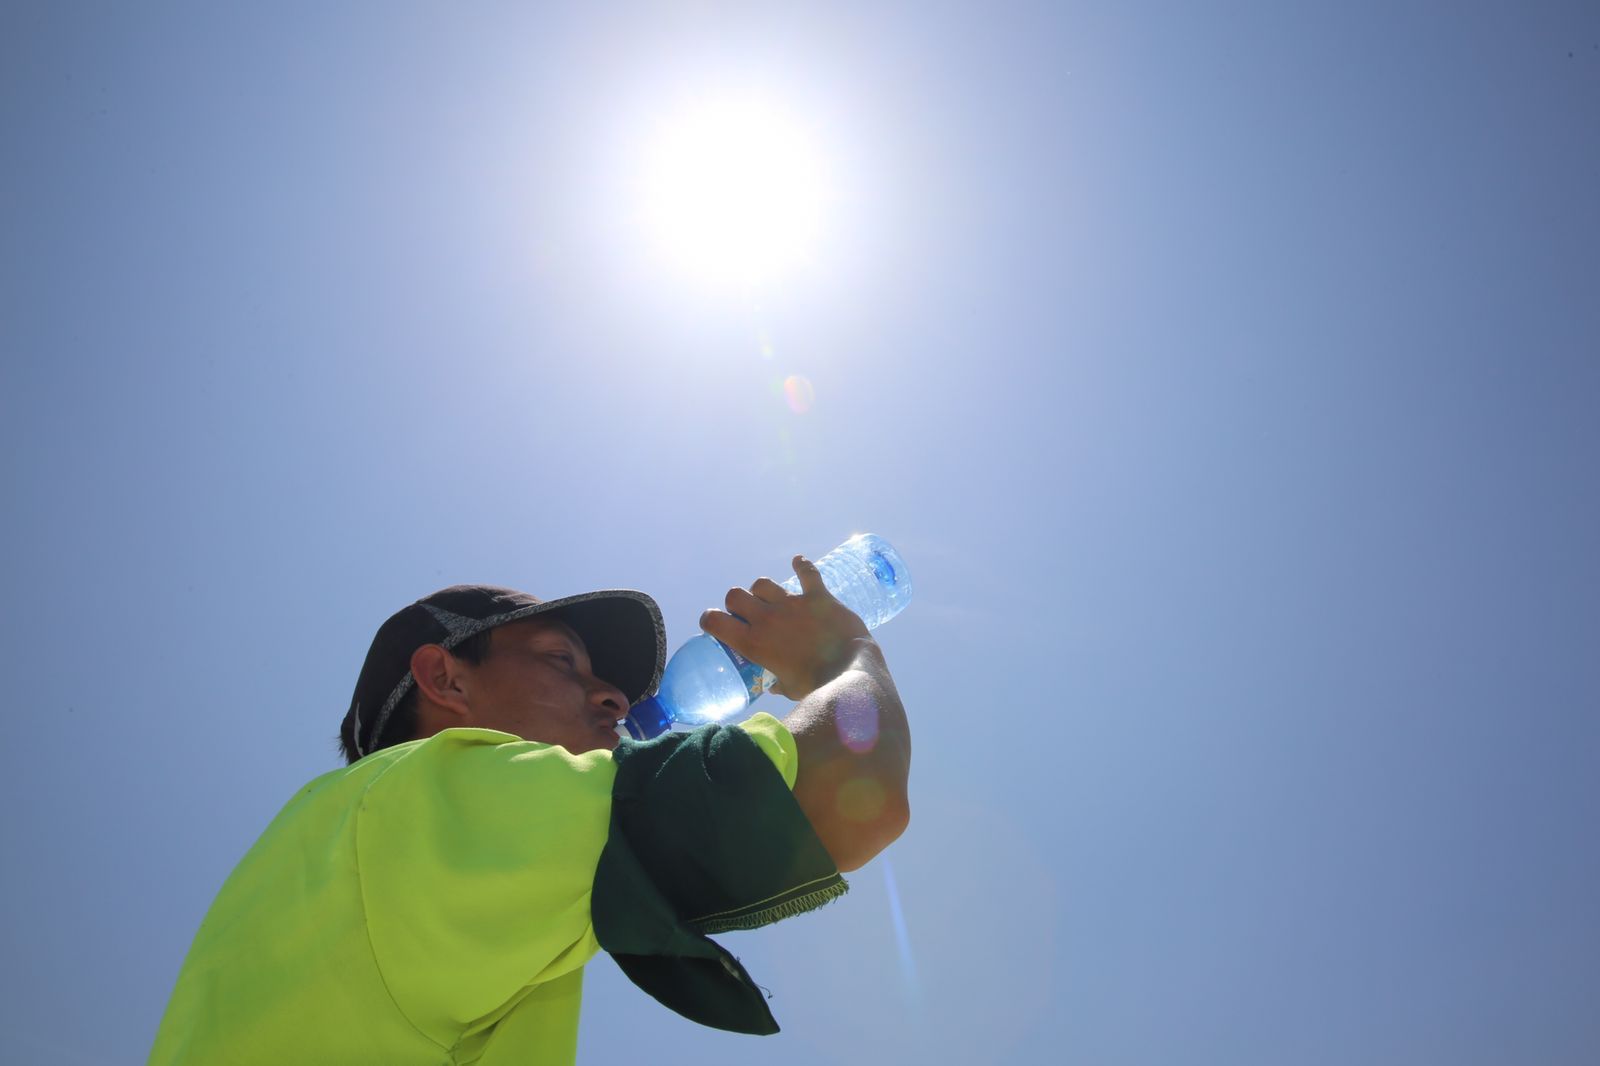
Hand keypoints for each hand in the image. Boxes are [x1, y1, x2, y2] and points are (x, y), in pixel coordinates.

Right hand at [700, 555, 873, 702]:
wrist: (849, 675)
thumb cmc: (816, 687)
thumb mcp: (788, 689)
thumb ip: (777, 684)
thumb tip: (774, 686)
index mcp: (754, 643)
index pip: (716, 621)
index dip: (711, 619)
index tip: (715, 623)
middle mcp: (767, 618)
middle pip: (736, 595)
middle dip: (737, 603)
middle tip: (748, 613)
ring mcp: (792, 604)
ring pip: (763, 583)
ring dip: (763, 590)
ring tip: (771, 598)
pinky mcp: (818, 597)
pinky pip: (807, 573)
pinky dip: (802, 566)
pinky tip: (798, 562)